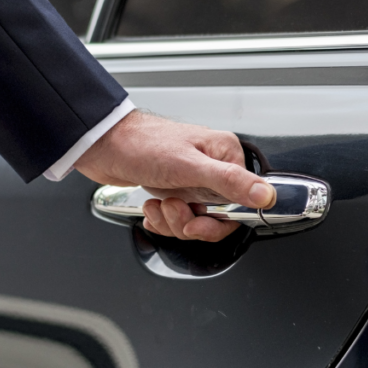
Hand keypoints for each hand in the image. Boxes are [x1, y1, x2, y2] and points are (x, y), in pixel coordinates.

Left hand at [76, 110, 274, 241]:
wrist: (102, 146)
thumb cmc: (141, 145)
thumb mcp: (188, 167)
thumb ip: (230, 182)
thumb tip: (265, 195)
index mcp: (224, 156)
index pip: (241, 203)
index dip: (218, 221)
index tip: (198, 222)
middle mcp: (211, 167)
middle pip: (218, 216)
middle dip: (190, 222)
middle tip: (173, 210)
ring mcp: (192, 179)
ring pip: (195, 220)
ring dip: (173, 221)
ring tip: (158, 205)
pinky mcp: (175, 189)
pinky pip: (179, 218)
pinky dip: (163, 220)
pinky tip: (152, 207)